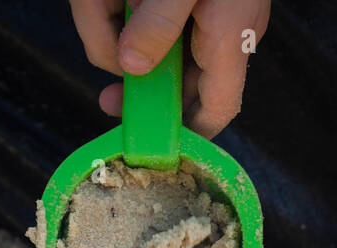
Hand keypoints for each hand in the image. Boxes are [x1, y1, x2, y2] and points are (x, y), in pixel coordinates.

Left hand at [69, 0, 269, 138]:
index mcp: (230, 32)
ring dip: (127, 38)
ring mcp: (210, 12)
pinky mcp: (191, 0)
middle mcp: (225, 28)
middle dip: (141, 86)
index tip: (146, 144)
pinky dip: (128, 14)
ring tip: (105, 11)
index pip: (216, 110)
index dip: (185, 136)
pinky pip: (156, 20)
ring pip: (161, 48)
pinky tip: (114, 0)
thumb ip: (156, 22)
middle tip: (109, 97)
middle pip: (182, 83)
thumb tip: (130, 66)